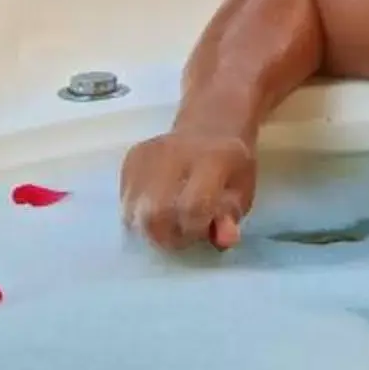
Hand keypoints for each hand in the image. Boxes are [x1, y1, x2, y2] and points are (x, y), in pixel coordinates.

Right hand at [120, 127, 257, 251]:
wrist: (209, 129)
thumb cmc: (230, 169)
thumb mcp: (242, 192)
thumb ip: (230, 217)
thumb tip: (224, 240)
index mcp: (213, 158)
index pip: (193, 207)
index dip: (195, 230)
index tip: (203, 230)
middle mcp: (176, 151)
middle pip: (155, 213)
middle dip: (168, 236)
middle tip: (183, 232)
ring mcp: (148, 154)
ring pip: (134, 212)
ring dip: (151, 228)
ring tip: (171, 220)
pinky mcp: (131, 159)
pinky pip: (126, 201)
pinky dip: (140, 214)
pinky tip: (157, 205)